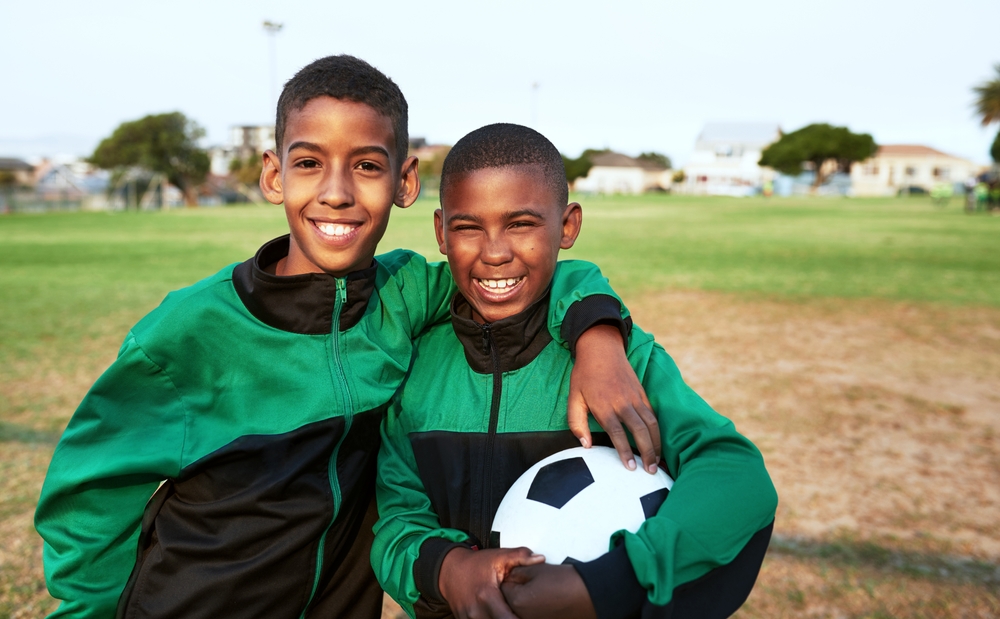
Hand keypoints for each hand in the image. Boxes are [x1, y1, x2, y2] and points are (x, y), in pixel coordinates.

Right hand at [439, 547, 544, 618]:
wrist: (449, 570)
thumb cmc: (475, 564)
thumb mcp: (498, 556)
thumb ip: (520, 556)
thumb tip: (540, 558)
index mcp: (487, 595)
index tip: (529, 616)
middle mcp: (476, 611)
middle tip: (520, 615)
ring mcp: (468, 618)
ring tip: (509, 614)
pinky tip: (497, 615)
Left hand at [501, 563, 597, 618]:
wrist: (588, 594)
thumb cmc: (567, 583)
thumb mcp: (537, 569)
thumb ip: (518, 571)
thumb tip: (511, 574)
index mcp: (518, 601)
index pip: (504, 587)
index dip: (513, 577)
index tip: (520, 573)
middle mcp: (523, 615)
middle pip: (512, 600)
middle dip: (518, 589)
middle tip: (532, 580)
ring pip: (522, 608)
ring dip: (527, 599)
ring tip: (542, 589)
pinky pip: (533, 613)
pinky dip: (537, 607)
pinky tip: (547, 598)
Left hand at [569, 324, 660, 472]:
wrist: (600, 348)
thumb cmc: (584, 376)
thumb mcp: (573, 398)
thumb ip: (577, 423)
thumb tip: (585, 445)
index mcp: (604, 406)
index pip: (618, 434)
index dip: (625, 452)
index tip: (630, 468)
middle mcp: (623, 402)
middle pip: (640, 431)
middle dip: (647, 453)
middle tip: (650, 471)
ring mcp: (635, 397)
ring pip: (651, 424)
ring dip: (656, 444)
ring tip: (657, 462)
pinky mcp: (642, 393)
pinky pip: (653, 414)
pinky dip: (657, 431)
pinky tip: (657, 443)